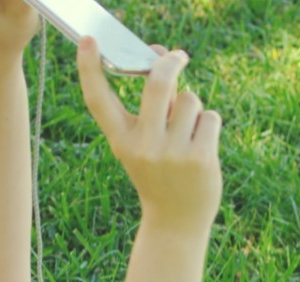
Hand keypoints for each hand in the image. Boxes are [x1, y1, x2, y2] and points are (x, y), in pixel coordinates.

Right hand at [77, 39, 222, 233]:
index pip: (98, 100)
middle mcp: (143, 146)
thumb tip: (165, 59)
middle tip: (178, 56)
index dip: (89, 68)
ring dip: (194, 109)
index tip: (89, 41)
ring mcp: (172, 153)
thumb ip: (153, 106)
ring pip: (191, 100)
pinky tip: (203, 146)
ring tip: (188, 134)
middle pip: (158, 84)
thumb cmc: (160, 174)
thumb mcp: (144, 144)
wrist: (176, 223)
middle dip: (170, 62)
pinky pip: (210, 118)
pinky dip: (209, 125)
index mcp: (121, 141)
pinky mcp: (200, 158)